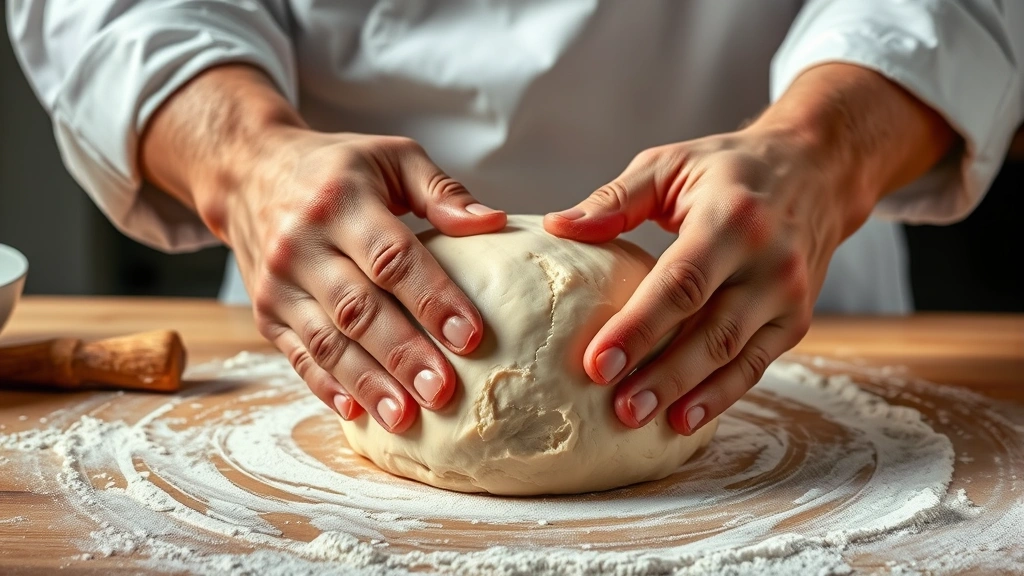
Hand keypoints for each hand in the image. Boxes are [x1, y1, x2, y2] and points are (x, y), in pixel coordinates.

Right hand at [140, 66, 506, 432]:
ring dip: (368, 383)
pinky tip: (359, 412)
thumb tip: (494, 223)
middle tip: (442, 390)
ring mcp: (278, 284)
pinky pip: (298, 357)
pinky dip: (327, 387)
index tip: (471, 335)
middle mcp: (301, 244)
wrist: (247, 173)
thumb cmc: (335, 168)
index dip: (432, 298)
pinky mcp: (266, 314)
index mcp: (339, 201)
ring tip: (406, 417)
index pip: (392, 257)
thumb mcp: (390, 157)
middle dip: (402, 353)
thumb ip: (441, 190)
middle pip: (357, 308)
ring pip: (327, 342)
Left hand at [544, 64, 953, 434]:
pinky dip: (720, 395)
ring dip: (686, 392)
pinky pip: (755, 365)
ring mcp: (788, 294)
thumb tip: (558, 228)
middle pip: (710, 329)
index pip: (681, 282)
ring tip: (639, 419)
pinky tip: (683, 419)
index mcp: (732, 218)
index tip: (596, 362)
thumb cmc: (728, 168)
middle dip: (662, 375)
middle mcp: (768, 260)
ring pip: (734, 355)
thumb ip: (615, 200)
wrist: (816, 169)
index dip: (639, 327)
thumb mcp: (670, 165)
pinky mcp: (796, 319)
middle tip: (617, 409)